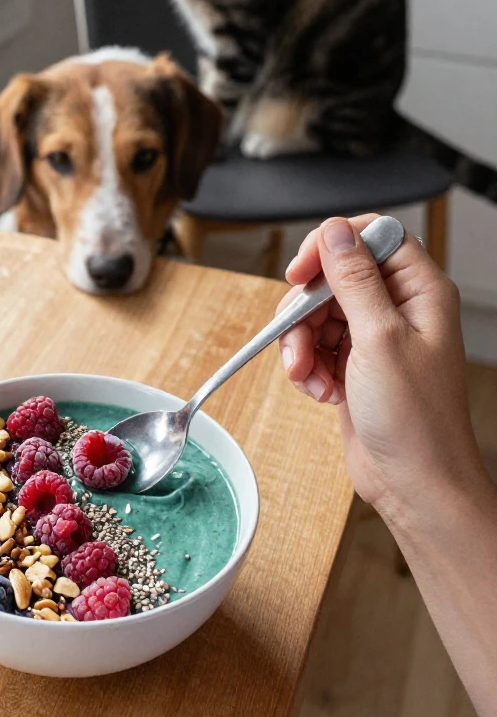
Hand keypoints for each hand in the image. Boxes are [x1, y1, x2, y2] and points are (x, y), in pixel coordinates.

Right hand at [275, 215, 481, 515]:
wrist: (414, 485)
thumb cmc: (416, 421)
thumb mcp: (379, 339)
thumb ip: (354, 280)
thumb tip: (335, 231)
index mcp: (421, 291)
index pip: (372, 236)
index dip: (332, 245)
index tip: (301, 271)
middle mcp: (400, 308)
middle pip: (335, 276)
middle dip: (306, 308)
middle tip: (296, 337)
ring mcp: (376, 337)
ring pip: (318, 312)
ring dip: (301, 343)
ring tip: (306, 375)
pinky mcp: (355, 364)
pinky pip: (316, 345)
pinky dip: (307, 366)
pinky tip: (318, 391)